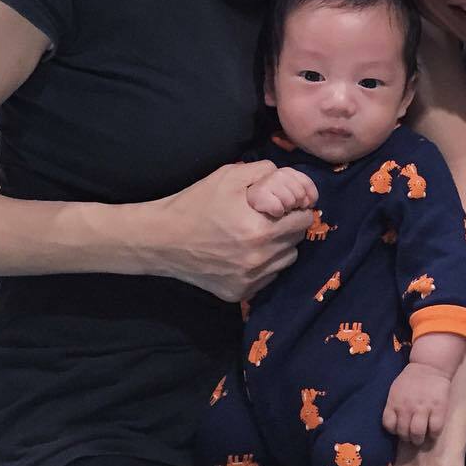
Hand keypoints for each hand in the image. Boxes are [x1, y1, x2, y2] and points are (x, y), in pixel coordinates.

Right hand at [149, 161, 312, 300]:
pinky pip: (269, 277)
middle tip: (270, 217)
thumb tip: (291, 180)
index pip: (304, 220)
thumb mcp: (229, 175)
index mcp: (260, 230)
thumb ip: (265, 172)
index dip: (296, 208)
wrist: (161, 240)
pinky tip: (243, 253)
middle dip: (288, 225)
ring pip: (286, 260)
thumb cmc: (196, 204)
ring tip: (257, 235)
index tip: (284, 204)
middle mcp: (260, 259)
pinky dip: (264, 265)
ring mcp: (250, 280)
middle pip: (297, 240)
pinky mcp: (241, 293)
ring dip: (279, 246)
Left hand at [382, 363, 452, 444]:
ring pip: (417, 434)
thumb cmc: (411, 379)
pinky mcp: (438, 408)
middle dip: (407, 438)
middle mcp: (407, 406)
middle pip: (403, 433)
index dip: (394, 430)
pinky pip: (435, 429)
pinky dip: (433, 434)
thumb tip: (394, 424)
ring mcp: (423, 407)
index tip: (399, 428)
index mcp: (394, 401)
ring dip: (418, 439)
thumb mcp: (396, 390)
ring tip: (421, 437)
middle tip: (411, 436)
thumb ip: (394, 406)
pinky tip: (432, 430)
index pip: (388, 425)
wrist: (429, 365)